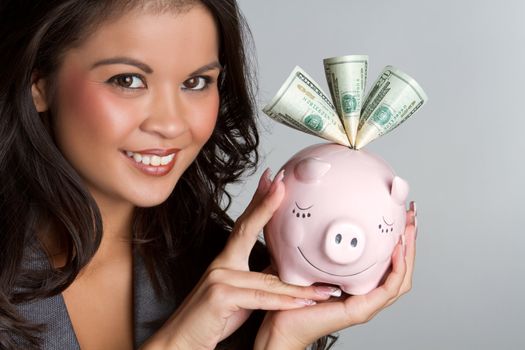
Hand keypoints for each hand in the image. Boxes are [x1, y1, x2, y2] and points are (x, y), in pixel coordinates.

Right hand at [142, 169, 336, 349]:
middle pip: (246, 228)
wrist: (181, 341)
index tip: (273, 181)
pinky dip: (285, 302)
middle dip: (266, 204)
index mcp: (226, 260)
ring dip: (299, 283)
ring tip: (323, 276)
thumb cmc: (211, 319)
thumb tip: (284, 268)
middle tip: (281, 183)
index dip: (259, 202)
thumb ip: (259, 278)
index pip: (245, 225)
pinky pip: (261, 298)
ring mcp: (219, 279)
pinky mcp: (219, 297)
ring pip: (267, 277)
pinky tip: (305, 301)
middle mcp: (221, 264)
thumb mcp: (239, 294)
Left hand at [254, 202, 417, 349]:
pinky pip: (386, 290)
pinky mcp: (359, 311)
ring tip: (409, 230)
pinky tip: (397, 251)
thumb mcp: (307, 262)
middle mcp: (366, 295)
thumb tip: (315, 214)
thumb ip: (316, 243)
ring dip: (408, 253)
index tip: (400, 215)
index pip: (387, 263)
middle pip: (400, 269)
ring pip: (400, 279)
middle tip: (411, 216)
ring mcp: (365, 304)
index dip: (397, 240)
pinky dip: (396, 271)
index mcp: (358, 285)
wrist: (280, 325)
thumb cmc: (291, 298)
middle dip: (410, 242)